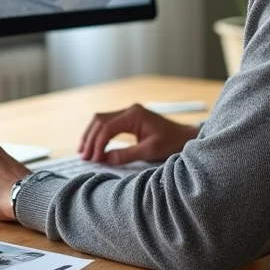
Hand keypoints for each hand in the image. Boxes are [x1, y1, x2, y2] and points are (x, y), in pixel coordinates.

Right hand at [79, 103, 199, 164]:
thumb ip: (127, 154)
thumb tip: (105, 159)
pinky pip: (108, 123)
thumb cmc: (171, 143)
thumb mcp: (150, 151)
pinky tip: (94, 146)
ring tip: (84, 152)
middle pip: (100, 120)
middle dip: (90, 138)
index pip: (107, 127)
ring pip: (101, 120)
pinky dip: (99, 134)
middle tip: (84, 157)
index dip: (98, 144)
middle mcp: (129, 110)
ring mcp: (129, 112)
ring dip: (91, 135)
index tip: (94, 159)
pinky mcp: (129, 118)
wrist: (185, 137)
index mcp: (134, 114)